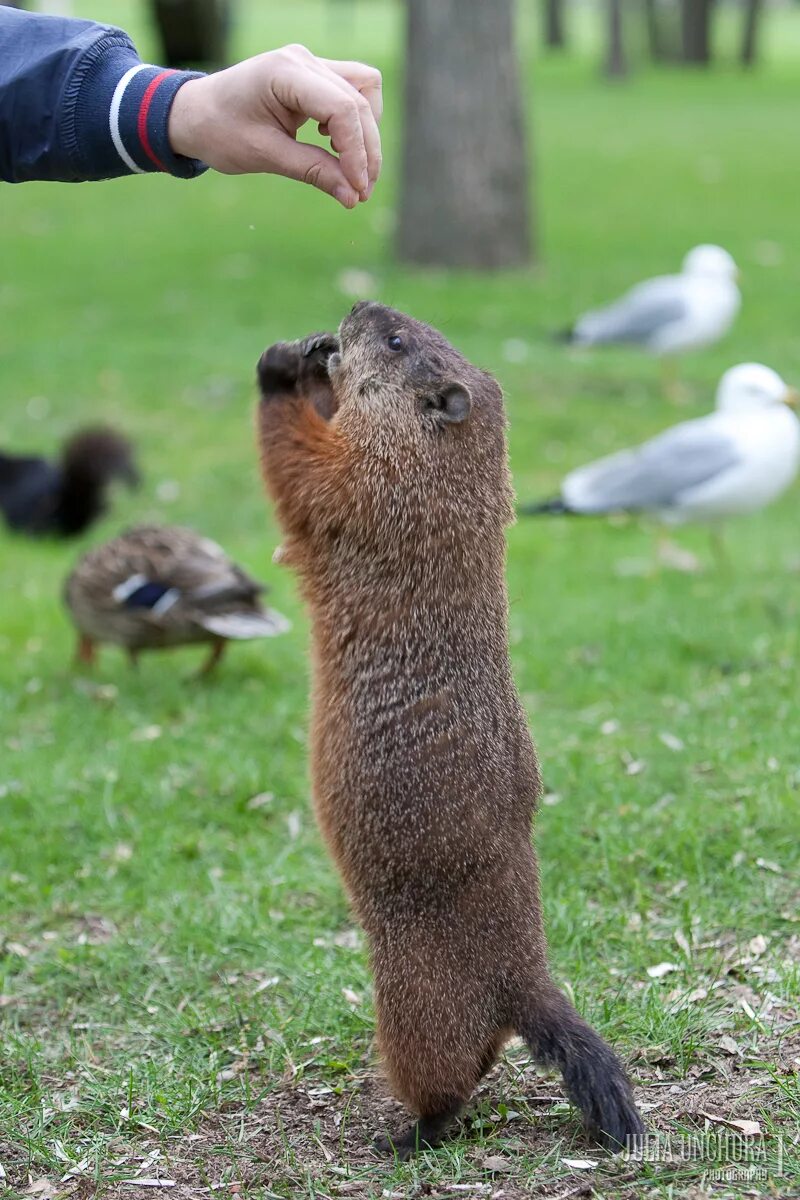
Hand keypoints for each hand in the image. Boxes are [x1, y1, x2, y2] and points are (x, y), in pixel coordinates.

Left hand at [168, 43, 381, 207]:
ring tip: (351, 169)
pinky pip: (352, 91)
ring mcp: (310, 63)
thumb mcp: (265, 156)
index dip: (357, 152)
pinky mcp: (314, 74)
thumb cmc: (220, 132)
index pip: (342, 108)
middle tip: (360, 192)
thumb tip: (353, 196)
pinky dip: (354, 122)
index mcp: (285, 72)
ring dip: (366, 132)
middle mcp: (303, 60)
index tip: (357, 190)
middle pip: (359, 101)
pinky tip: (334, 146)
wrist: (196, 113)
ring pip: (364, 90)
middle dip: (366, 150)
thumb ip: (313, 171)